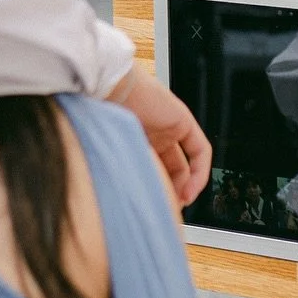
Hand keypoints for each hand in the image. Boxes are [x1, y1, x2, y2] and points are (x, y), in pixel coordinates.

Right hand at [113, 64, 211, 206]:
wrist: (106, 87)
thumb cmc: (96, 113)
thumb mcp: (108, 149)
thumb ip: (120, 170)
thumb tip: (117, 201)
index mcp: (134, 138)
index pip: (151, 168)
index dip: (155, 188)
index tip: (152, 207)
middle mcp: (152, 132)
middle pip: (170, 169)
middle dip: (170, 191)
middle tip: (166, 210)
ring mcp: (168, 127)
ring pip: (185, 163)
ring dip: (186, 186)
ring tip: (179, 204)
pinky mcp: (182, 121)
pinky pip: (199, 150)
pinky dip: (200, 173)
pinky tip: (190, 190)